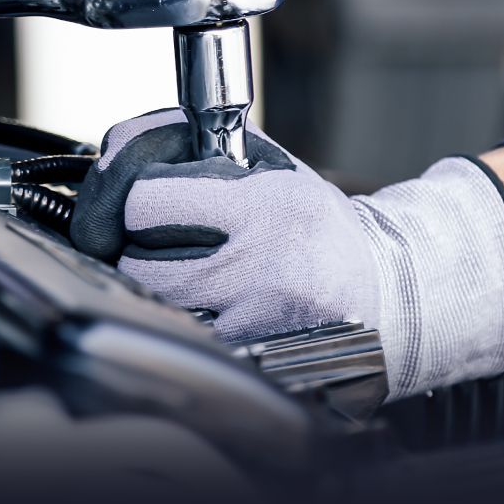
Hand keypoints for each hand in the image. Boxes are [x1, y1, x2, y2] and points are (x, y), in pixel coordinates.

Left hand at [72, 109, 503, 399]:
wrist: (385, 291)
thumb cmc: (315, 226)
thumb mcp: (271, 169)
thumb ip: (199, 149)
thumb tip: (118, 144)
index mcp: (264, 207)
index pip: (145, 201)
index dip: (130, 198)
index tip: (141, 200)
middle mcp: (260, 267)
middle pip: (137, 263)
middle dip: (135, 248)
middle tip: (157, 241)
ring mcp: (255, 322)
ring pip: (154, 306)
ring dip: (155, 288)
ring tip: (188, 270)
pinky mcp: (251, 359)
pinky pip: (184, 336)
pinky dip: (184, 321)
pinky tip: (211, 306)